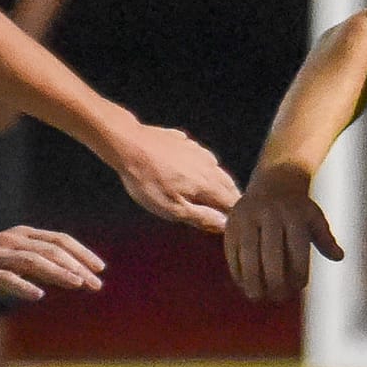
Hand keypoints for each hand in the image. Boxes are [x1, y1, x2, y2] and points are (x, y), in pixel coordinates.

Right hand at [0, 226, 104, 305]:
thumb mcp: (13, 267)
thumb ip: (39, 269)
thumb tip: (69, 277)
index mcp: (21, 237)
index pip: (58, 241)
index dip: (81, 253)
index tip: (100, 269)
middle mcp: (10, 242)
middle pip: (50, 250)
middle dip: (76, 266)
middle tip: (96, 284)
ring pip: (31, 261)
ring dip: (56, 272)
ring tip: (77, 284)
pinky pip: (3, 278)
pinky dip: (22, 285)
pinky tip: (38, 294)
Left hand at [113, 123, 240, 234]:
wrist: (128, 144)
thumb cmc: (147, 181)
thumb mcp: (171, 208)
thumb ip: (200, 217)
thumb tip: (224, 225)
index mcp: (207, 184)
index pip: (232, 202)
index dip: (235, 214)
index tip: (237, 224)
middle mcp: (208, 165)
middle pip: (228, 184)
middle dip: (232, 197)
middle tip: (233, 210)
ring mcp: (196, 150)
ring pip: (216, 168)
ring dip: (221, 180)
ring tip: (220, 190)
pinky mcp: (184, 142)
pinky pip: (201, 155)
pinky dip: (205, 164)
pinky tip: (199, 166)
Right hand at [223, 166, 342, 301]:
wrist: (273, 182)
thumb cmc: (297, 209)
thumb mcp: (314, 218)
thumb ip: (326, 238)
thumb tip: (339, 256)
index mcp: (293, 214)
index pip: (297, 249)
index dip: (298, 271)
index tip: (299, 286)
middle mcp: (270, 214)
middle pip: (271, 253)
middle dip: (274, 279)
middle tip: (278, 297)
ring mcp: (248, 218)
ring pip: (249, 253)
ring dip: (251, 279)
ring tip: (257, 297)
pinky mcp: (232, 224)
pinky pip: (233, 251)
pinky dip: (237, 270)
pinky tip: (244, 284)